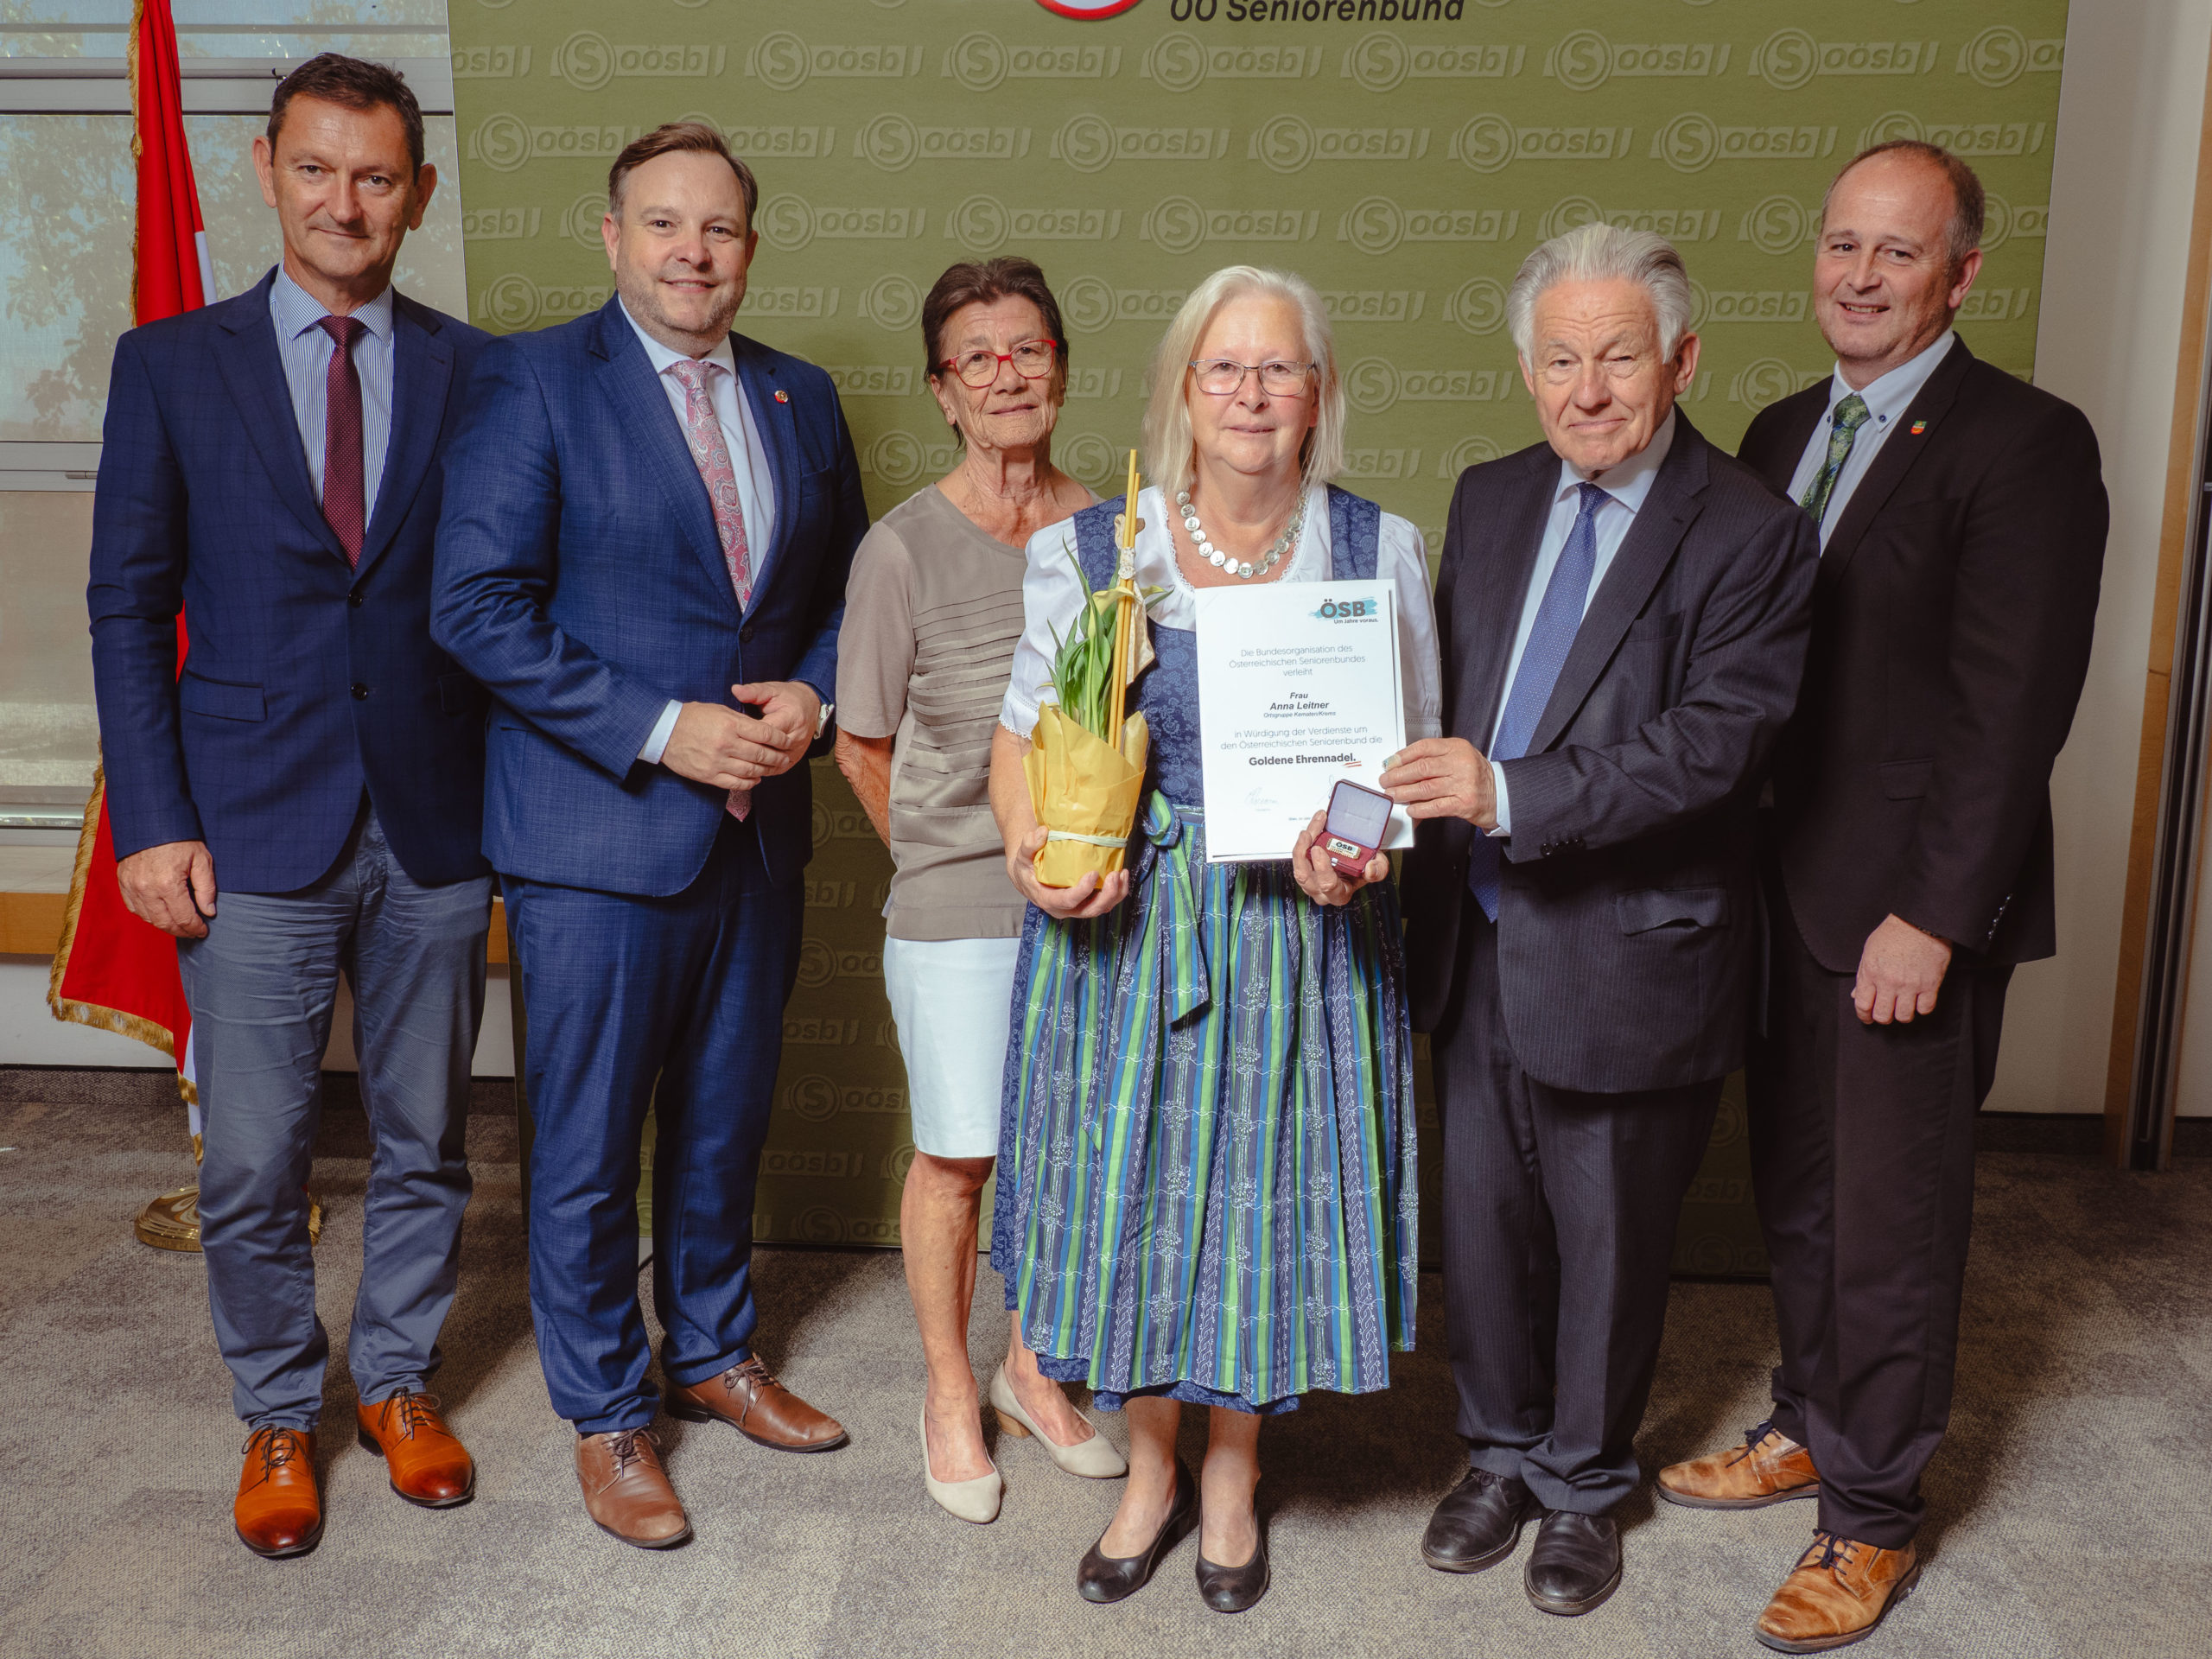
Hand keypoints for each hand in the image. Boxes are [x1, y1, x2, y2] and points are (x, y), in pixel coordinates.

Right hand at [116, 840, 216, 938]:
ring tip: (179, 925)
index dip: (195, 928)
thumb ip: (206, 888)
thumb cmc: (178, 838)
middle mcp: (147, 889)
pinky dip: (148, 916)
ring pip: (149, 919)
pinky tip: (160, 914)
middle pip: (165, 923)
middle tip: (193, 931)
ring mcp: (132, 887)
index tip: (203, 931)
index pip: (184, 918)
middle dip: (181, 931)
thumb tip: (209, 912)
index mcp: (168, 884)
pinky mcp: (123, 883)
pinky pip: (134, 909)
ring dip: (165, 925)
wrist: (151, 821)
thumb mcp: (201, 860)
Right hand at [659, 681, 818, 791]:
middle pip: (761, 754)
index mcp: (730, 724)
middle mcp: (726, 744)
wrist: (663, 732)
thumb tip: (762, 730)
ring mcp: (717, 762)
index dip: (780, 738)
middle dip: (778, 757)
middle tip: (785, 757)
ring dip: (766, 771)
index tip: (787, 741)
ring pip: (751, 771)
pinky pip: (736, 783)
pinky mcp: (709, 776)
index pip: (765, 733)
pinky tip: (756, 778)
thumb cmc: (692, 717)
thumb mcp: (719, 710)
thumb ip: (741, 720)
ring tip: (773, 768)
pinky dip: (750, 782)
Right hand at [1005, 825, 1130, 919]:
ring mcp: (1078, 907)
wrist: (1029, 877)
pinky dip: (1117, 892)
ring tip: (1122, 874)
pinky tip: (1123, 876)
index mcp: (1048, 899)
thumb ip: (1029, 844)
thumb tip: (1043, 832)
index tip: (1093, 873)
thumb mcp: (1022, 855)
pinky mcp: (1087, 902)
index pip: (1067, 901)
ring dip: (1115, 894)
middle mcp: (1065, 908)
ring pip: (1101, 908)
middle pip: (1090, 910)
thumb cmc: (1026, 867)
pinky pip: (1106, 902)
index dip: (1082, 891)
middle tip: (1114, 875)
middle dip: (1106, 896)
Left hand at [1291, 811, 1387, 907]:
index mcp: (1339, 893)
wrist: (1356, 861)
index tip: (1320, 850)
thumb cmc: (1361, 869)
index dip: (1322, 868)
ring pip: (1298, 865)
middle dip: (1303, 853)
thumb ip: (1379, 871)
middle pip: (1304, 875)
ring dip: (1300, 844)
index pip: (1327, 885)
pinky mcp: (1304, 868)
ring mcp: (1310, 880)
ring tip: (1308, 829)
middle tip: (1309, 835)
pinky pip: (1298, 855)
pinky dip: (1304, 840)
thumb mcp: (1377, 869)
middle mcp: (1320, 890)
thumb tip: (1370, 868)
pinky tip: (1312, 827)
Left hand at [1379, 737, 1495, 829]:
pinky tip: (1410, 809)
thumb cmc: (1474, 775)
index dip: (1403, 756)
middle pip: (1422, 767)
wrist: (1499, 794)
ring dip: (1404, 793)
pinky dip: (1420, 809)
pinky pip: (1436, 806)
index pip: (1424, 747)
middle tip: (1385, 781)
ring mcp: (1464, 784)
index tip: (1389, 763)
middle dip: (1399, 775)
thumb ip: (1434, 758)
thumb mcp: (1458, 757)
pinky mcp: (1464, 804)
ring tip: (1391, 795)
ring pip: (1426, 788)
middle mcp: (1461, 763)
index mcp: (1457, 748)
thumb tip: (1400, 765)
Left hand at [1853, 914, 1951, 1025]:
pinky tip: (1919, 1001)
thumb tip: (1857, 995)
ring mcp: (1910, 984)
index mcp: (1871, 972)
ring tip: (1903, 1006)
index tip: (1867, 1017)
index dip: (1864, 1015)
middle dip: (1882, 1017)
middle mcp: (1889, 981)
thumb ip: (1863, 975)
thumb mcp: (1869, 951)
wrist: (1920, 921)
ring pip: (1904, 1016)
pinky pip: (1925, 1009)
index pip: (1863, 1005)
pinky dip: (1921, 1008)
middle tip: (1886, 1013)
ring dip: (1902, 1014)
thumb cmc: (1893, 933)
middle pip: (1883, 1015)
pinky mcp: (1930, 984)